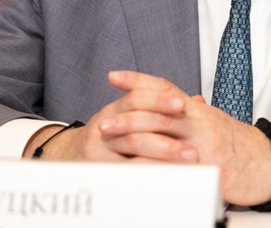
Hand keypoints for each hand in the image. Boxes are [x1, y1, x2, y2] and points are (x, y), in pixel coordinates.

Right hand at [22, 70, 197, 163]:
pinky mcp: (100, 170)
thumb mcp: (129, 117)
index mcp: (114, 111)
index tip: (182, 103)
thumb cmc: (110, 136)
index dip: (158, 98)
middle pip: (135, 121)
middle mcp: (104, 126)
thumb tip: (199, 100)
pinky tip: (168, 173)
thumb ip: (161, 108)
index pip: (135, 97)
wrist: (71, 159)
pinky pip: (128, 170)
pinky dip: (150, 170)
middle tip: (191, 138)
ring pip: (133, 146)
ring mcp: (99, 149)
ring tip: (188, 158)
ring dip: (164, 152)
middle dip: (166, 127)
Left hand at [99, 71, 270, 205]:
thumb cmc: (237, 144)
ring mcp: (204, 144)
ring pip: (163, 137)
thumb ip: (191, 112)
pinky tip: (134, 172)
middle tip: (103, 122)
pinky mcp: (209, 168)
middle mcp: (200, 121)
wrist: (267, 164)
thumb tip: (177, 98)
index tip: (113, 77)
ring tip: (111, 143)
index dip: (138, 80)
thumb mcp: (211, 122)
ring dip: (133, 140)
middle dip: (127, 116)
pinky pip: (175, 168)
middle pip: (159, 110)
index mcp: (197, 110)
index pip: (164, 87)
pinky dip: (152, 169)